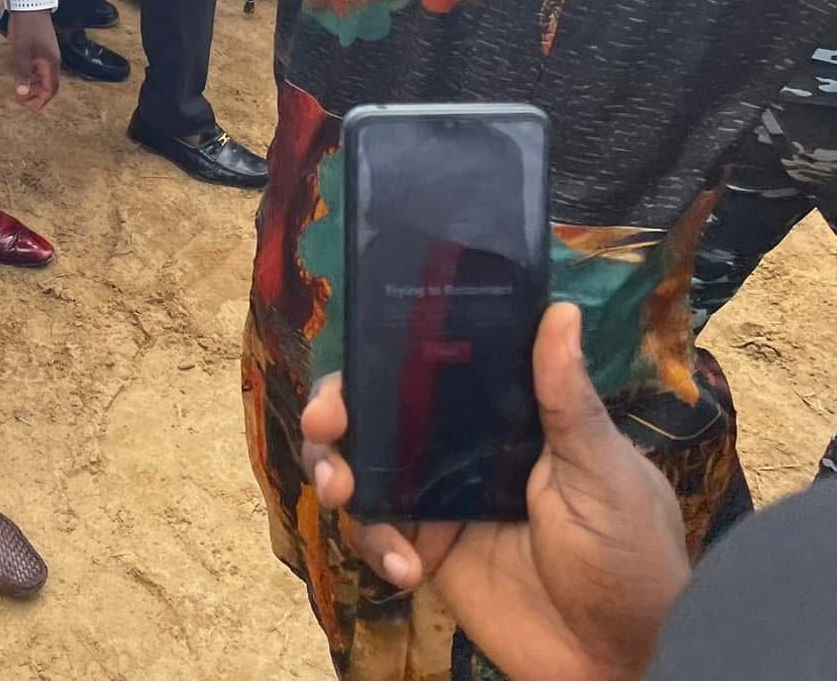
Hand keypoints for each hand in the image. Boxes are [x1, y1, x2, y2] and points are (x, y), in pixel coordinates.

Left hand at [6, 10, 59, 112]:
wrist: (29, 5)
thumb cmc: (27, 28)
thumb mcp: (21, 52)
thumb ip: (22, 73)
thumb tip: (22, 92)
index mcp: (51, 64)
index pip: (51, 89)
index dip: (41, 100)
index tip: (28, 107)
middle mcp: (52, 61)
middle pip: (48, 84)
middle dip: (36, 95)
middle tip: (21, 101)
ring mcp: (46, 54)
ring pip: (42, 76)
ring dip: (33, 85)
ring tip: (19, 91)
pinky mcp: (40, 48)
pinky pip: (37, 68)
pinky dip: (30, 75)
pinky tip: (20, 76)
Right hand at [302, 303, 688, 680]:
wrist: (624, 659)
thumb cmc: (631, 554)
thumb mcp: (606, 473)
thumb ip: (569, 400)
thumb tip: (560, 310)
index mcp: (507, 417)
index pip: (432, 369)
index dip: (384, 357)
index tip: (356, 357)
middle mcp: (464, 450)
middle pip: (380, 412)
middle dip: (337, 410)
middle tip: (325, 425)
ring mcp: (441, 502)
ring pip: (364, 468)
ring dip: (336, 471)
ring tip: (340, 494)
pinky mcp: (428, 553)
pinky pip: (377, 534)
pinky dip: (374, 544)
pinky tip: (405, 569)